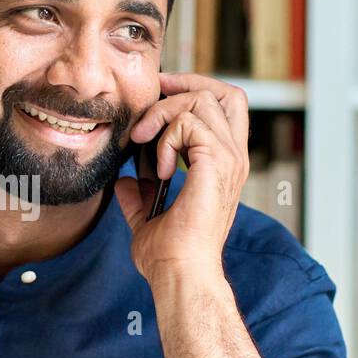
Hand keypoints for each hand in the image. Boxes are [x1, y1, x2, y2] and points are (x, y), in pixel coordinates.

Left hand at [114, 73, 249, 286]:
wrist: (179, 273)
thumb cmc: (168, 255)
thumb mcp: (147, 219)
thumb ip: (139, 197)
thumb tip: (124, 182)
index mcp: (224, 166)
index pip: (225, 107)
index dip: (194, 90)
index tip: (159, 93)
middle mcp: (233, 159)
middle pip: (226, 92)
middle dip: (188, 84)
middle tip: (155, 94)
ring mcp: (229, 160)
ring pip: (203, 100)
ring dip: (164, 113)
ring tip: (143, 142)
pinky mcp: (216, 164)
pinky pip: (189, 123)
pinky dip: (166, 137)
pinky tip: (159, 167)